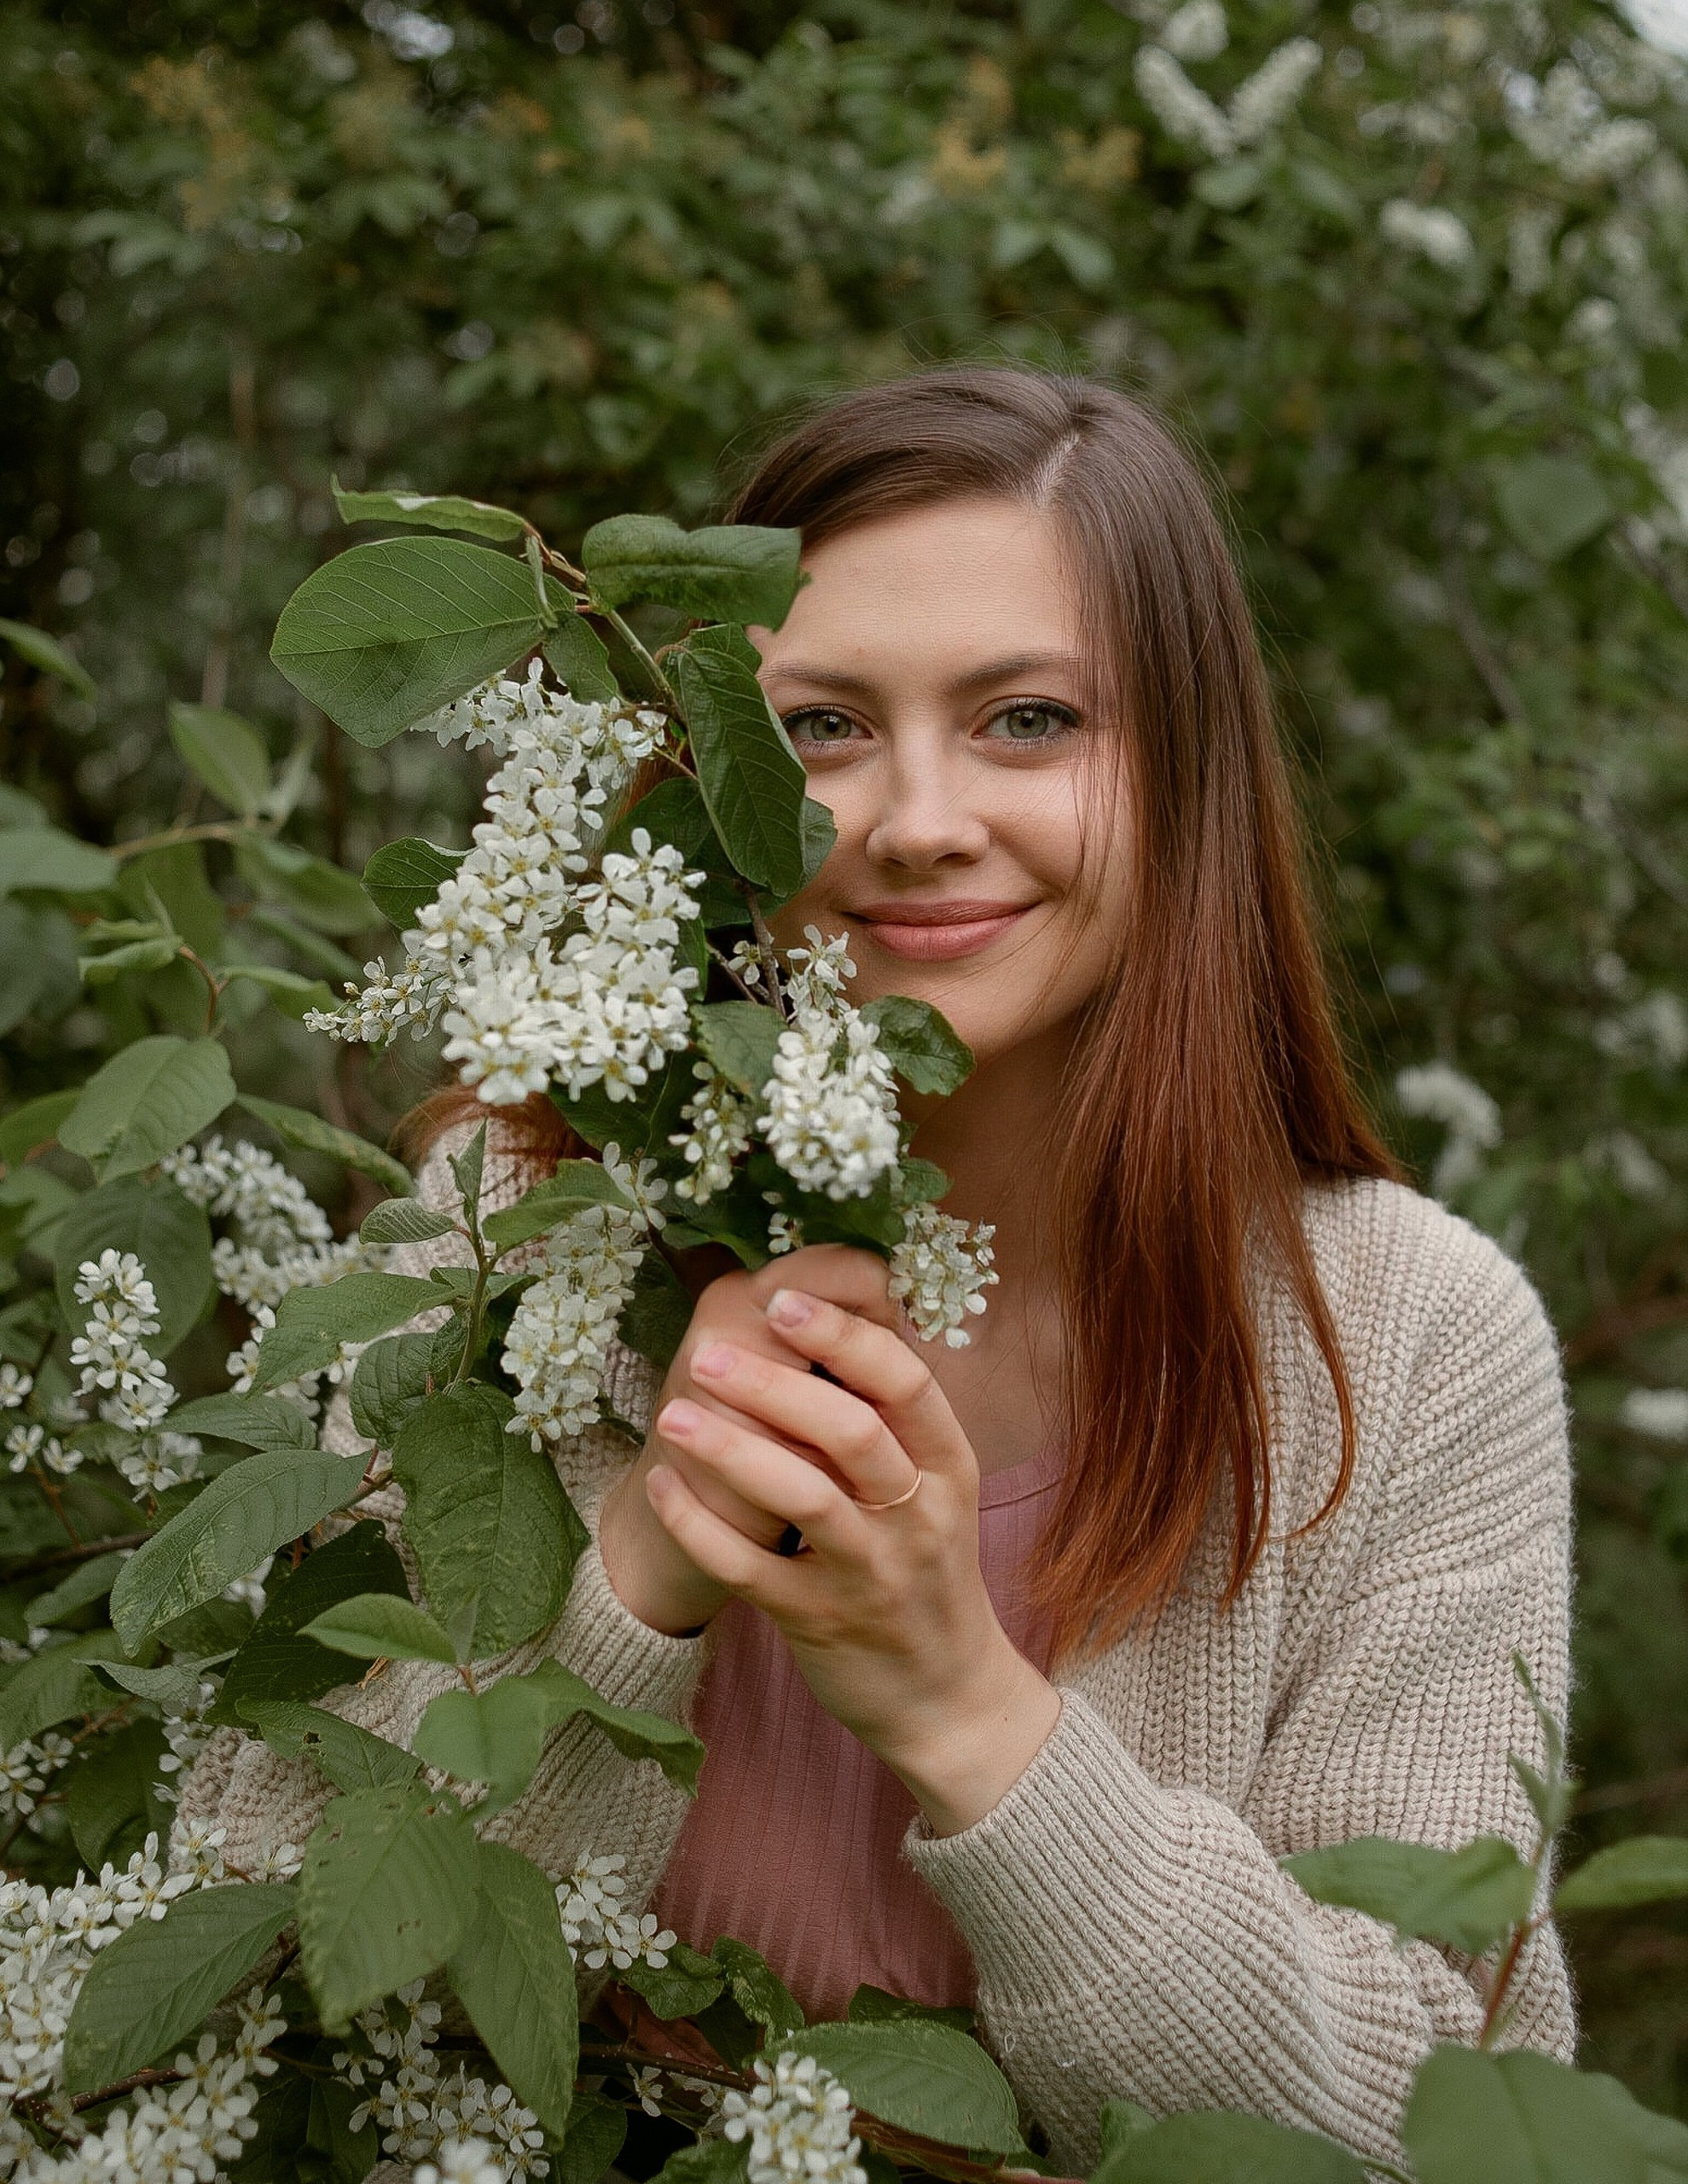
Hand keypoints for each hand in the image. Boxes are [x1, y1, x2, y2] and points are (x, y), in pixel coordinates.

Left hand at [641, 1246, 1061, 1835]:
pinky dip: (700, 1526)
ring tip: (673, 1414)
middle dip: (776, 1384)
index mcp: (948, 1467)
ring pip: (804, 1497)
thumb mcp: (935, 1491)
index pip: (907, 1383)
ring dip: (733, 1449)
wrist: (947, 1696)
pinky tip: (661, 1488)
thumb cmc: (926, 1570)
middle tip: (708, 1353)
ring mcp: (871, 1573)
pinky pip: (752, 1570)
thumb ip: (891, 1422)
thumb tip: (827, 1319)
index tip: (784, 1301)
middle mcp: (918, 1516)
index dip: (846, 1334)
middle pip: (852, 1431)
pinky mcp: (821, 1623)